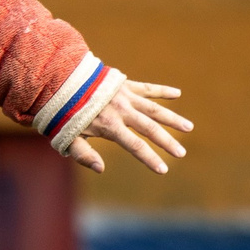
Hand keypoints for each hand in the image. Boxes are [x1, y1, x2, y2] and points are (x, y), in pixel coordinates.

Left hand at [67, 80, 190, 174]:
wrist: (60, 79)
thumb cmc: (63, 113)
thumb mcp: (67, 137)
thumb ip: (83, 154)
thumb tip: (100, 169)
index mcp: (109, 126)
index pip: (135, 146)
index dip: (150, 159)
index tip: (163, 170)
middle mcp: (122, 110)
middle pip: (150, 128)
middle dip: (167, 142)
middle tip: (182, 153)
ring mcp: (125, 96)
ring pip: (155, 108)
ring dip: (172, 118)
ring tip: (189, 128)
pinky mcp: (125, 85)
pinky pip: (148, 88)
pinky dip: (162, 91)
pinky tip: (177, 94)